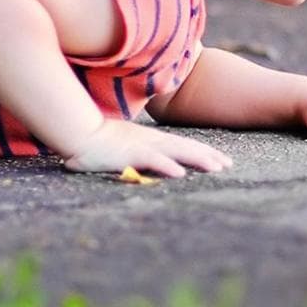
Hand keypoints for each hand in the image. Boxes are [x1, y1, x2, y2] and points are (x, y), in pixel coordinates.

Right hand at [61, 118, 233, 177]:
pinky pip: (152, 160)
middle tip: (228, 165)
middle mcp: (151, 140)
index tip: (221, 160)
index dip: (202, 151)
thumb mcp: (122, 145)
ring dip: (197, 159)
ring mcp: (141, 146)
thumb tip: (146, 160)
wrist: (78, 132)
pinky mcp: (129, 154)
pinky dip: (167, 166)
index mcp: (150, 138)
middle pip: (185, 147)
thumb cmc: (96, 140)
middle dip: (208, 156)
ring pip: (175, 152)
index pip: (183, 144)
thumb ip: (137, 152)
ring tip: (216, 168)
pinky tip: (180, 173)